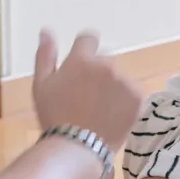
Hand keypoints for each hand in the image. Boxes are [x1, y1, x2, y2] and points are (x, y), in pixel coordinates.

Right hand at [32, 30, 144, 151]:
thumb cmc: (54, 117)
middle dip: (98, 73)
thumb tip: (46, 31)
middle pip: (105, 60)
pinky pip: (132, 92)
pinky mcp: (138, 96)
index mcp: (81, 59)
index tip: (82, 70)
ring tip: (99, 110)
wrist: (77, 147)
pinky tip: (112, 116)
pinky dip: (125, 101)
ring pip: (119, 77)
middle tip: (87, 98)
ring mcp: (124, 80)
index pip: (88, 39)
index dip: (85, 51)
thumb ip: (45, 55)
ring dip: (112, 87)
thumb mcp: (41, 85)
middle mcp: (105, 64)